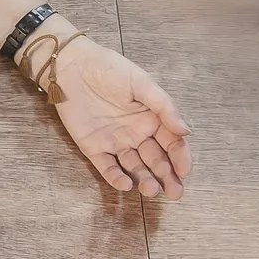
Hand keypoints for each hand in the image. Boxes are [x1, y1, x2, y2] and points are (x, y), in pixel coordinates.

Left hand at [39, 37, 191, 198]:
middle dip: (166, 177)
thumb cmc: (110, 69)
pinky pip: (107, 167)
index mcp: (152, 118)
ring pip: (134, 167)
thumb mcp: (142, 83)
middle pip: (155, 160)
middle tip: (174, 193)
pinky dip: (116, 178)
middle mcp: (136, 133)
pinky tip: (126, 184)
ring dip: (144, 180)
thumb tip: (186, 131)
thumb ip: (163, 107)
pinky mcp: (93, 147)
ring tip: (151, 190)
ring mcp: (115, 142)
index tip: (184, 172)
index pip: (172, 143)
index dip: (180, 158)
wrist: (72, 66)